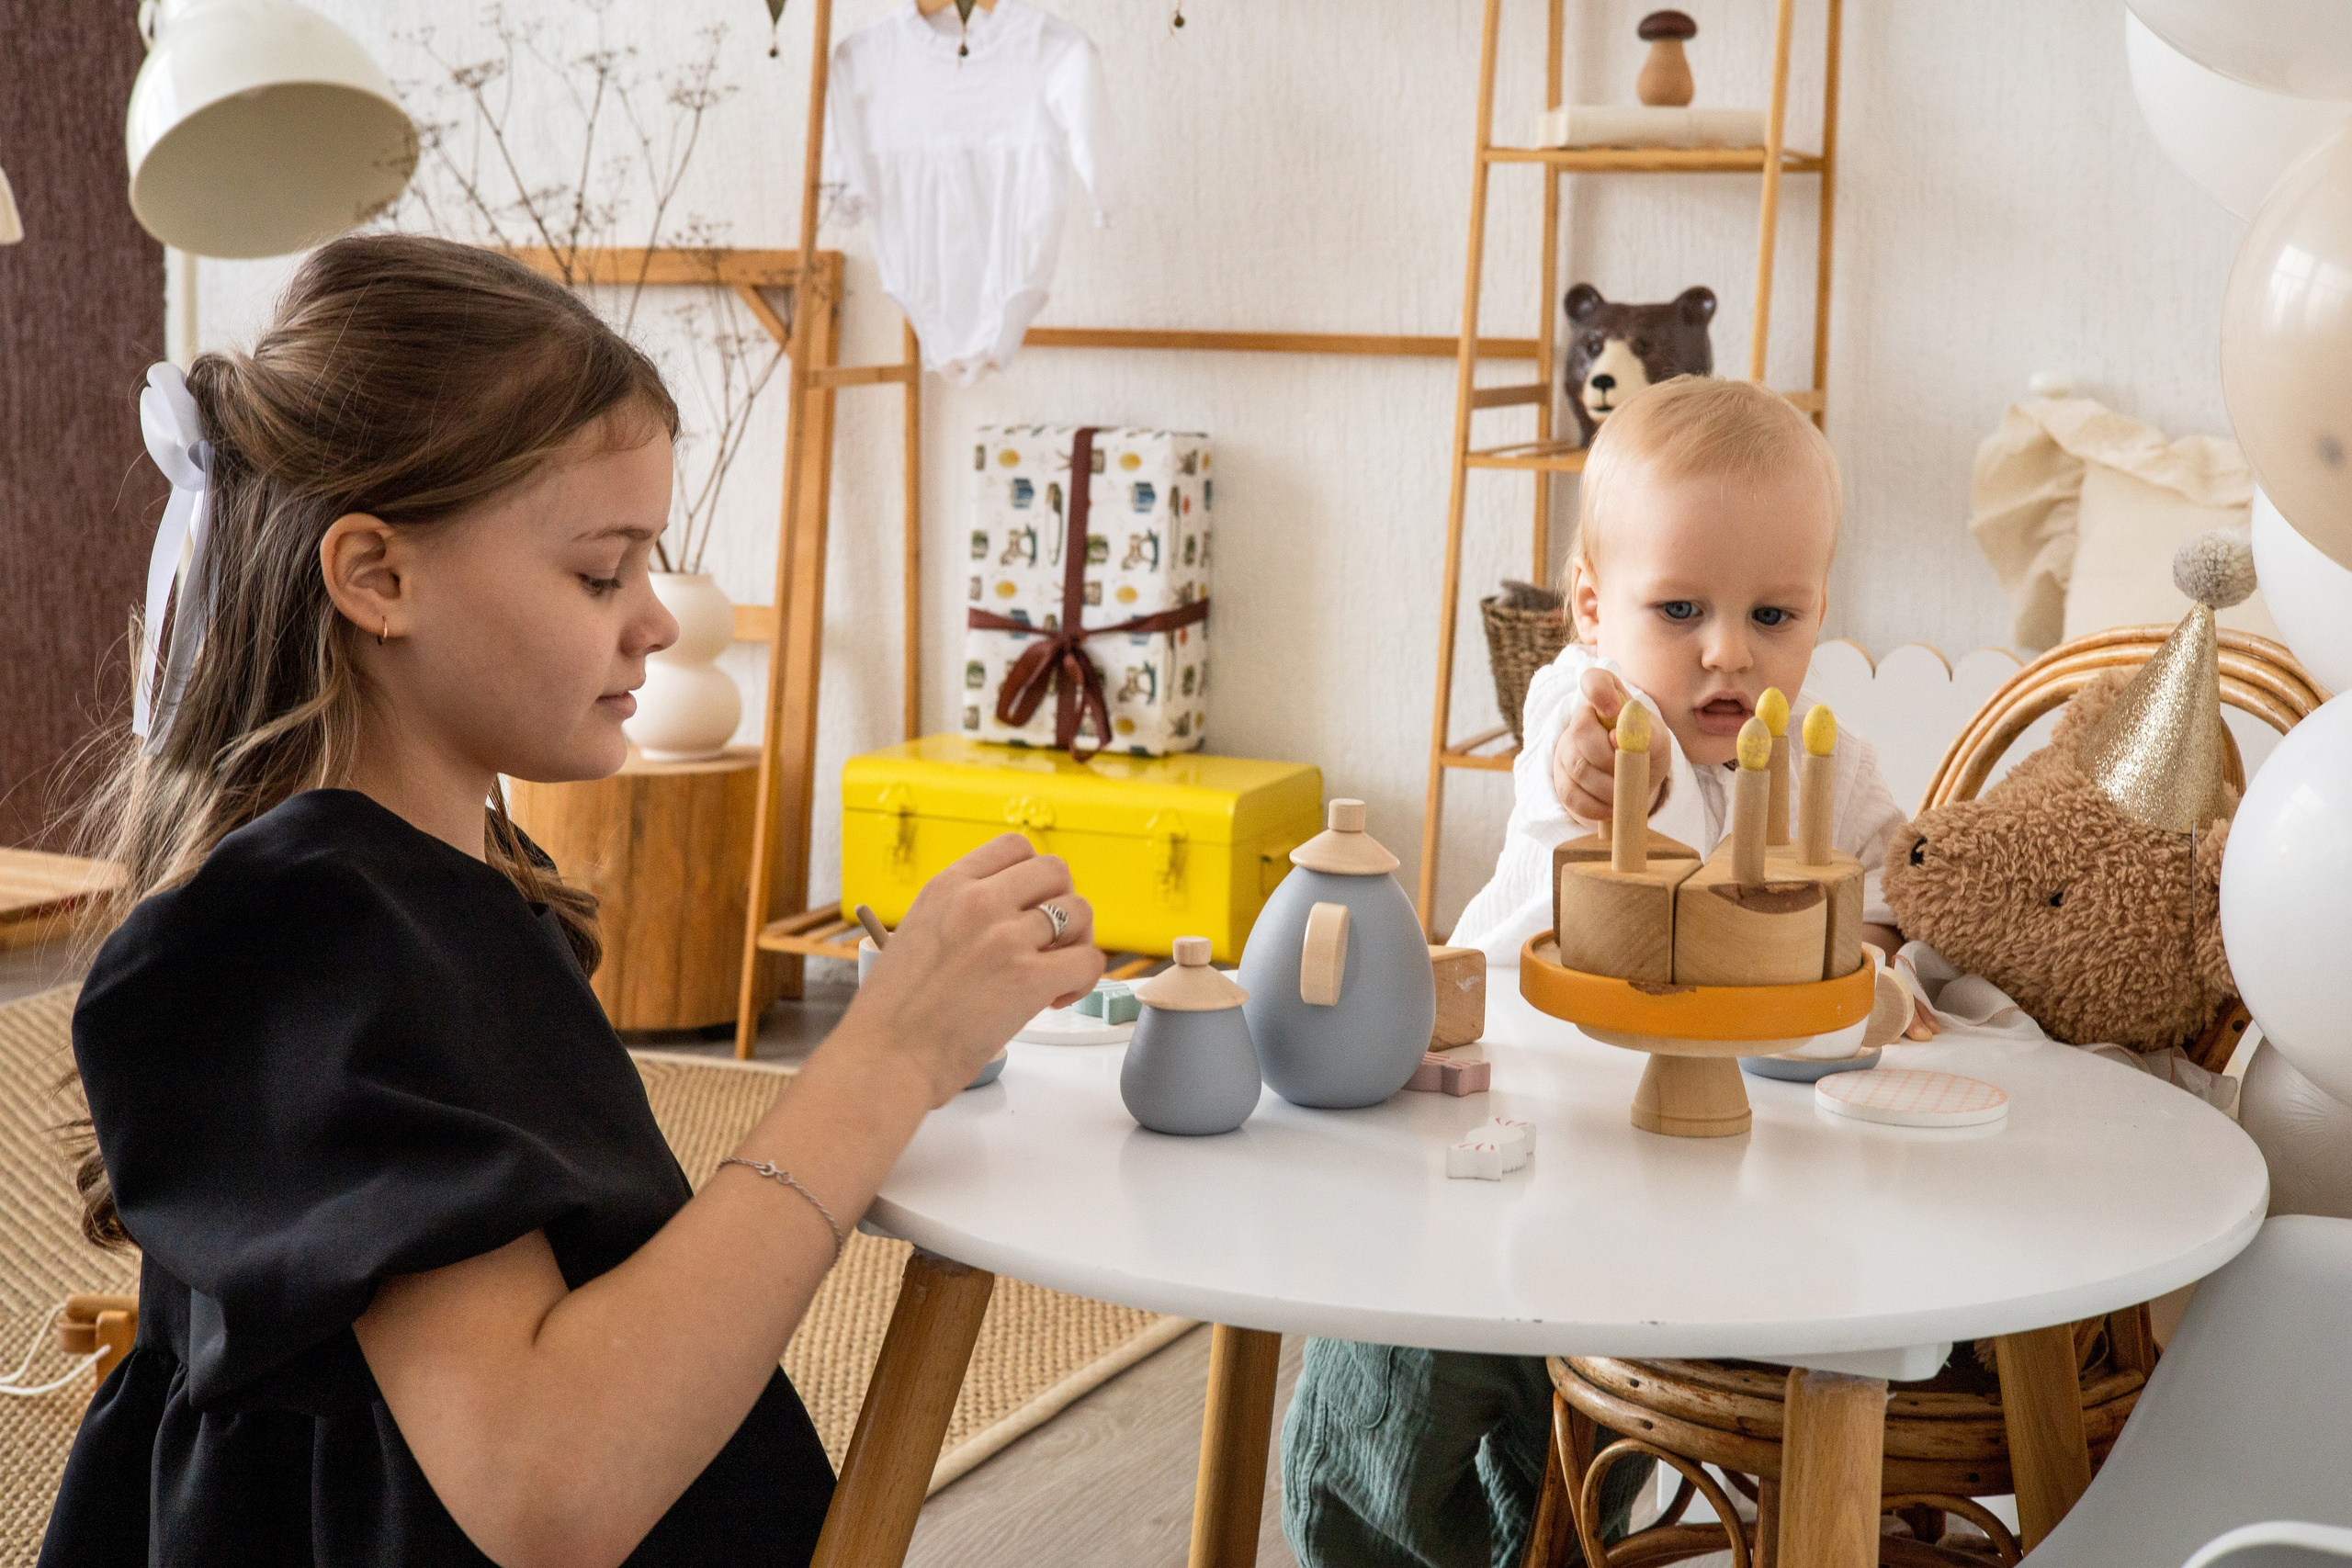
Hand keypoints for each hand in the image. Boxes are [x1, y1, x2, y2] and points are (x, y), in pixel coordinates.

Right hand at [834, 835, 1104, 1104]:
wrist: (884, 1058)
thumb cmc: (893, 1015)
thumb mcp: (916, 936)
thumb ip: (959, 918)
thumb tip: (1002, 923)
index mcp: (946, 887)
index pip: (1014, 847)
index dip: (1033, 877)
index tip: (1029, 906)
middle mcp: (978, 902)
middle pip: (1055, 871)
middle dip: (1061, 903)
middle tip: (1049, 941)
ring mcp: (1006, 937)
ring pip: (1080, 912)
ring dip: (1076, 942)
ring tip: (1054, 973)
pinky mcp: (1029, 978)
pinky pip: (1089, 960)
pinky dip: (1084, 980)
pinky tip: (1055, 999)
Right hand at [1552, 668, 1655, 828]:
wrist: (1638, 779)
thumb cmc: (1648, 751)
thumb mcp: (1657, 740)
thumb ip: (1644, 731)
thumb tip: (1617, 735)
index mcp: (1608, 699)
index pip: (1594, 680)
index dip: (1599, 691)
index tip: (1614, 710)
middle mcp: (1581, 718)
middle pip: (1581, 731)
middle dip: (1610, 758)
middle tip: (1632, 772)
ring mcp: (1566, 749)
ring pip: (1577, 766)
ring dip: (1607, 786)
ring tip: (1627, 792)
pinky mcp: (1561, 779)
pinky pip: (1571, 793)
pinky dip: (1596, 805)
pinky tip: (1612, 806)